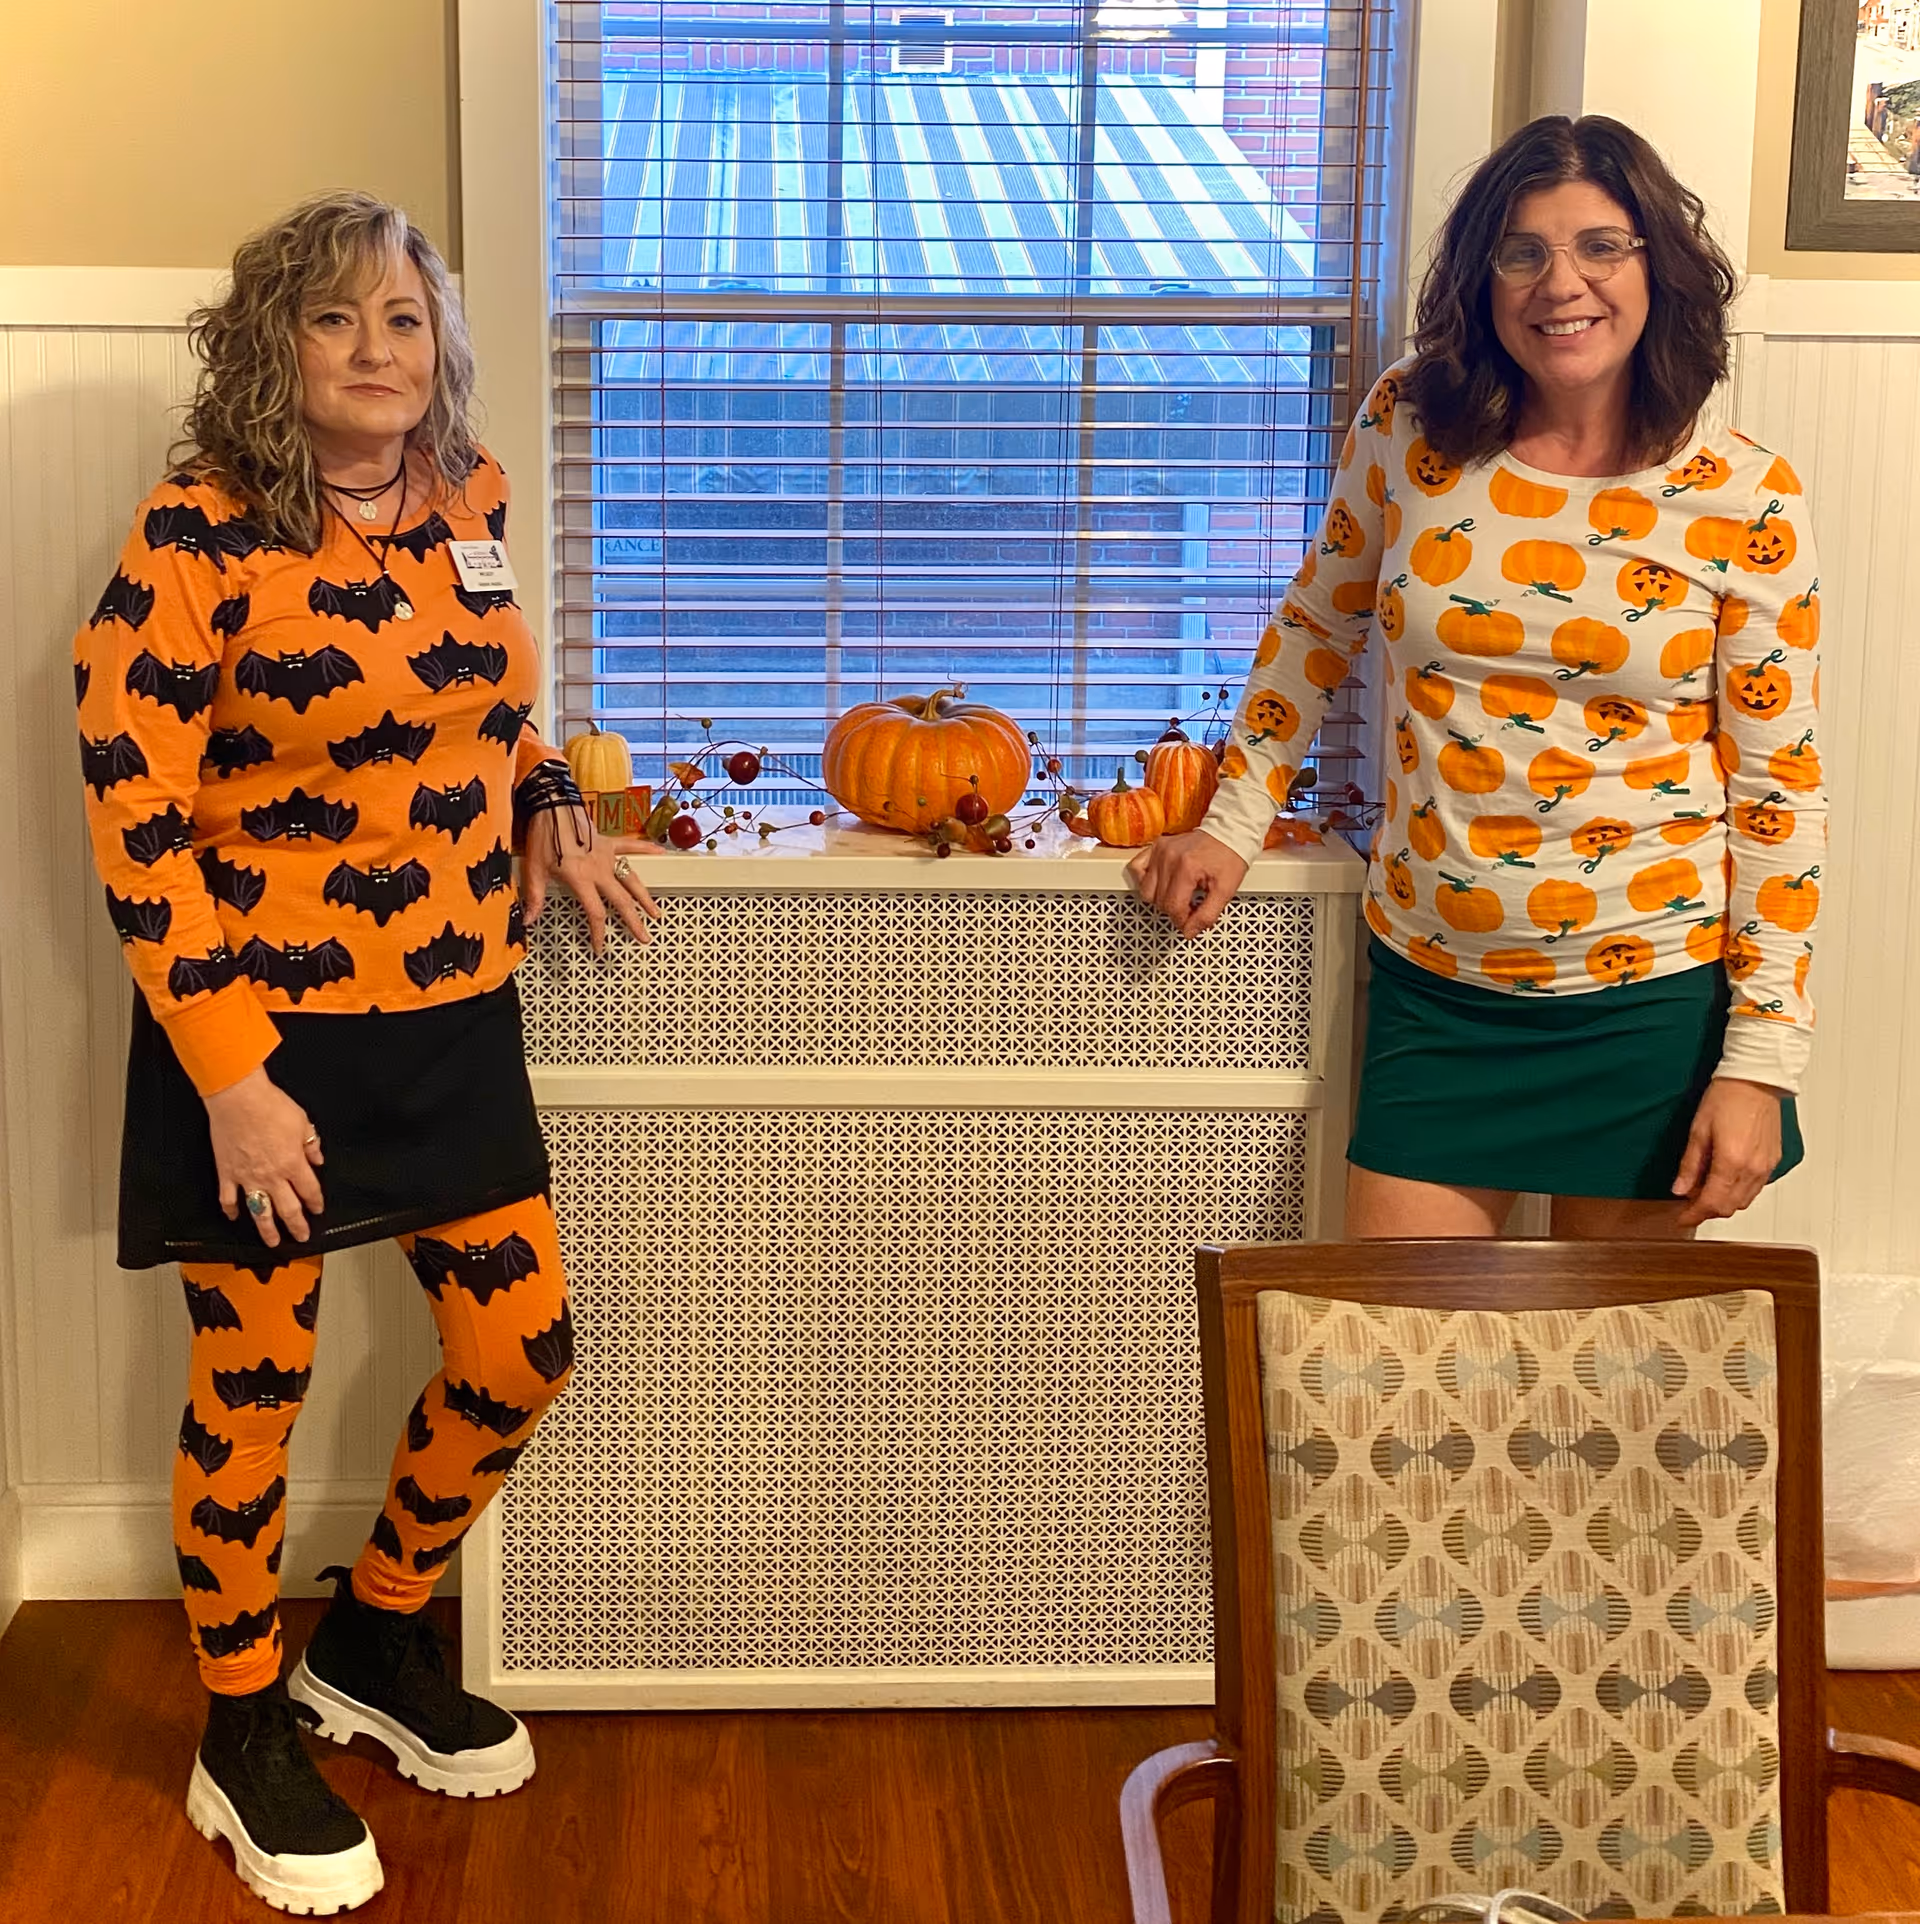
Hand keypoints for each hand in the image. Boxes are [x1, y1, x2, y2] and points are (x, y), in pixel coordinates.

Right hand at [205, 1067, 325, 1248]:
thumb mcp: (302, 1122)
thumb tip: (317, 1160)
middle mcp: (272, 1176)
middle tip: (301, 1237)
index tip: (318, 1209)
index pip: (309, 1190)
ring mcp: (247, 1177)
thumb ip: (311, 1144)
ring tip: (273, 1241)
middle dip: (297, 1226)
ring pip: (260, 1212)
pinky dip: (231, 1210)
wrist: (238, 1099)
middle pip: (288, 1209)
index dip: (315, 1202)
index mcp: (293, 1163)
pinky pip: (228, 1198)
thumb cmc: (270, 1106)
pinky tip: (235, 1217)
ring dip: (267, 1230)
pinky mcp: (227, 1173)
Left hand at [520, 805, 662, 955]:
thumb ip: (534, 898)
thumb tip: (528, 920)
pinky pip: (631, 846)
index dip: (599, 933)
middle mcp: (599, 871)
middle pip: (622, 901)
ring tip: (656, 913)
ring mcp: (607, 856)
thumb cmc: (543, 837)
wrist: (552, 806)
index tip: (600, 948)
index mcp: (581, 880)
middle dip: (634, 922)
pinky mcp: (609, 842)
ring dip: (645, 898)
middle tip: (644, 938)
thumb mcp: (533, 870)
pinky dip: (646, 848)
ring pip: (632, 880)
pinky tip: (661, 852)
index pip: (595, 913)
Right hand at [1125, 829, 1249, 937]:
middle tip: (1191, 906)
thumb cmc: (1229, 857)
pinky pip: (1137, 869)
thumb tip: (1189, 932)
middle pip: (1159, 901)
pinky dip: (1145, 880)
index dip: (1182, 921)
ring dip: (1161, 899)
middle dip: (1175, 910)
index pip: (1173, 907)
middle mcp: (1169, 857)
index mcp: (1187, 868)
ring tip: (1178, 894)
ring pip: (1146, 890)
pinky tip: (1161, 883)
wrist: (1229, 832)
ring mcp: (1160, 850)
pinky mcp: (1156, 846)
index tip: (1191, 921)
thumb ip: (1207, 915)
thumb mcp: (1226, 891)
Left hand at [1671, 1076, 1784, 1227]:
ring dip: (1724, 1203)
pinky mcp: (1774, 1161)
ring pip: (1745, 1201)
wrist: (1756, 1080)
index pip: (1712, 1203)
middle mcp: (1753, 1169)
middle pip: (1730, 1207)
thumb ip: (1690, 1165)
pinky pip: (1756, 1188)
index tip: (1682, 1218)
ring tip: (1704, 1192)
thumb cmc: (1726, 1098)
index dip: (1694, 1215)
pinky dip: (1739, 1192)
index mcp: (1732, 1162)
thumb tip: (1680, 1190)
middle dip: (1708, 1211)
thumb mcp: (1698, 1131)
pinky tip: (1725, 1181)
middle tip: (1689, 1205)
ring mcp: (1767, 1166)